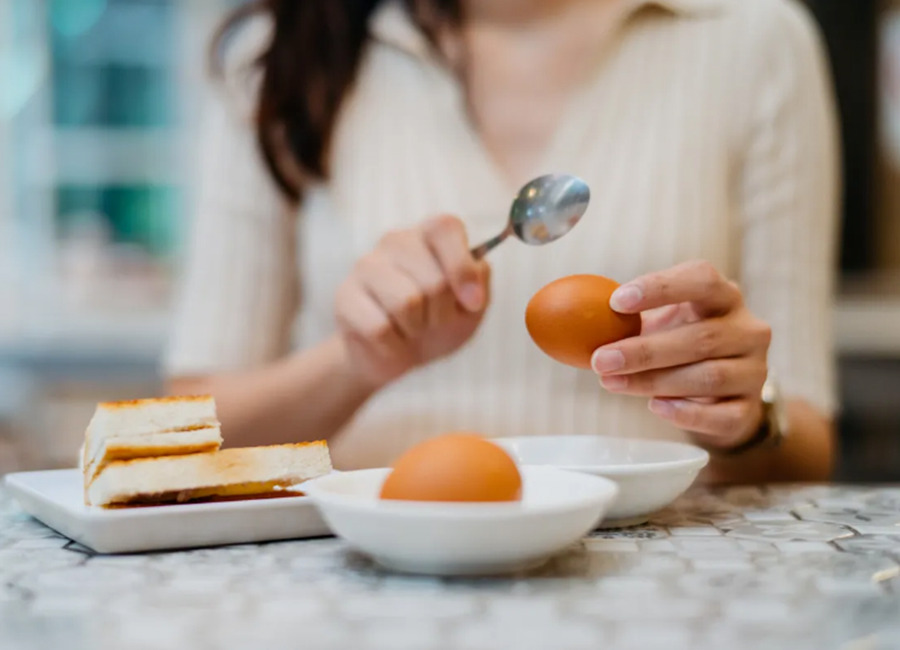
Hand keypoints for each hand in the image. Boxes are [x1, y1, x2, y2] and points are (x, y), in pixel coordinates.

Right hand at [335, 215, 489, 387]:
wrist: (396, 356)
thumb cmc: (437, 325)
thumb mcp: (471, 309)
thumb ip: (480, 285)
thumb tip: (475, 276)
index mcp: (429, 236)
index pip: (445, 227)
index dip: (462, 267)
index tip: (472, 303)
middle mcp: (396, 241)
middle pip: (433, 280)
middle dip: (441, 314)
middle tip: (433, 321)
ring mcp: (366, 265)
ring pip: (406, 302)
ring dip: (416, 329)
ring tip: (411, 329)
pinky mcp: (345, 296)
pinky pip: (379, 327)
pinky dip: (393, 346)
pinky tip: (390, 341)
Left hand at [591, 260, 771, 450]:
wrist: (719, 396)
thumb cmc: (679, 347)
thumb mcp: (659, 324)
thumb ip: (624, 319)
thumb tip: (564, 319)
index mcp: (724, 297)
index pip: (702, 279)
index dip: (660, 288)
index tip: (616, 302)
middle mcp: (748, 329)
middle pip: (700, 337)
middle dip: (644, 350)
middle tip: (601, 359)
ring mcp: (754, 370)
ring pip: (708, 376)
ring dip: (654, 381)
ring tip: (612, 383)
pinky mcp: (748, 409)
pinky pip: (720, 414)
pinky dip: (685, 412)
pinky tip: (654, 406)